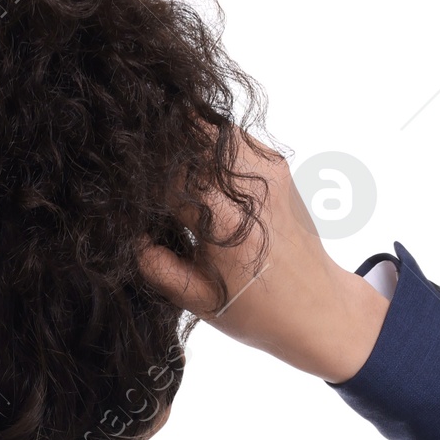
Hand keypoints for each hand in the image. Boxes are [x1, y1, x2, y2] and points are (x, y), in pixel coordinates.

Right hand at [138, 135, 388, 385]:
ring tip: (163, 161)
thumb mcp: (199, 299)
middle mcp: (251, 188)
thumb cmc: (257, 311)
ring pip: (210, 128)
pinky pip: (232, 137)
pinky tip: (196, 166)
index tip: (121, 185)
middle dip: (158, 147)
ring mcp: (268, 170)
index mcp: (228, 225)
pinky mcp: (277, 164)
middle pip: (188, 137)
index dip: (138, 178)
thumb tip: (130, 232)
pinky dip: (208, 143)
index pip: (166, 177)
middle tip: (136, 165)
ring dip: (182, 138)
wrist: (319, 306)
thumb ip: (157, 266)